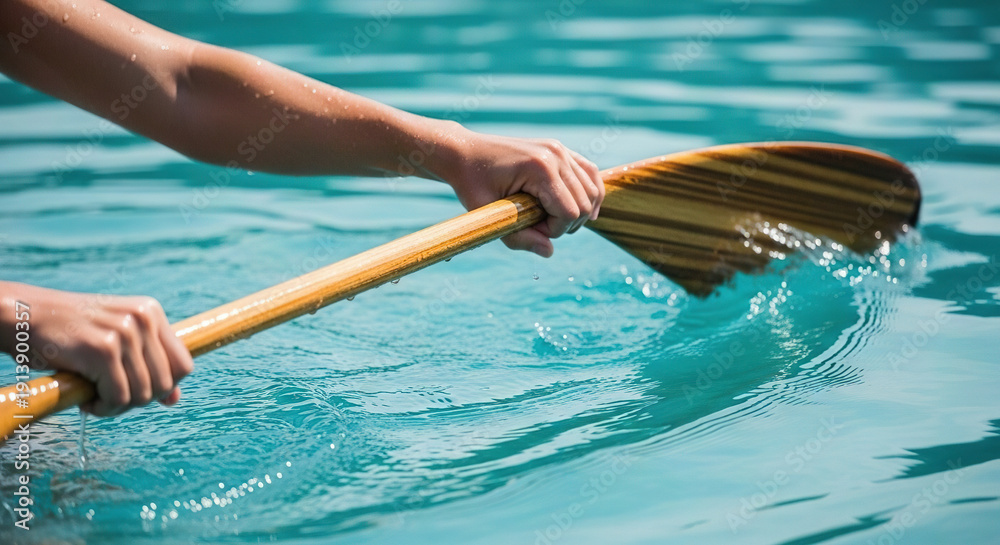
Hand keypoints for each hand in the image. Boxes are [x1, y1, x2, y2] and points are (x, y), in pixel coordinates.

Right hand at [0, 283, 193, 415]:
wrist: (23, 315)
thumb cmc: (69, 332)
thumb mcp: (116, 341)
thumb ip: (148, 366)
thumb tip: (174, 399)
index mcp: (152, 312)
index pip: (184, 364)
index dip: (165, 386)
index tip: (139, 390)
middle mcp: (143, 319)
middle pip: (165, 384)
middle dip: (138, 399)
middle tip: (110, 396)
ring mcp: (124, 333)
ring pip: (143, 394)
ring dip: (118, 406)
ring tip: (95, 396)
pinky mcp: (102, 351)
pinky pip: (118, 398)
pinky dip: (103, 408)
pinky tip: (87, 400)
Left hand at [444, 130, 603, 256]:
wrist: (465, 153)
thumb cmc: (471, 184)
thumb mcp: (490, 216)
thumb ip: (519, 238)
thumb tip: (549, 252)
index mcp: (540, 168)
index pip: (569, 213)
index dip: (553, 231)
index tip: (529, 229)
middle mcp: (556, 155)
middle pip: (584, 204)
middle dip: (565, 224)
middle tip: (537, 225)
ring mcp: (560, 150)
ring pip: (592, 191)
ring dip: (578, 212)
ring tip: (552, 219)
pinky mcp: (561, 150)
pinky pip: (590, 174)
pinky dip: (590, 194)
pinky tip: (582, 210)